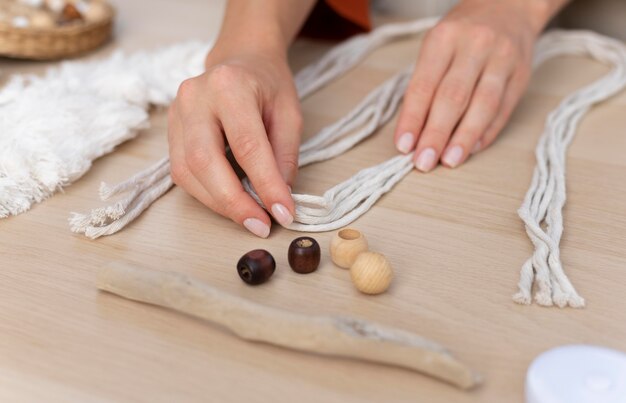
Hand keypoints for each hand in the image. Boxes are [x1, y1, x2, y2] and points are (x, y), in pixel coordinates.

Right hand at [168, 50, 301, 237]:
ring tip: (249, 218)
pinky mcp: (170, 130)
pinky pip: (182, 171)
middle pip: (204, 161)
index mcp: (229, 86)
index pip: (247, 145)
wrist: (241, 58)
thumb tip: (279, 198)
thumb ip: (284, 155)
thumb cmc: (268, 84)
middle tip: (260, 225)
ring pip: (187, 171)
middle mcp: (194, 97)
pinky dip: (207, 193)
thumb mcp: (289, 114)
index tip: (284, 213)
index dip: (266, 185)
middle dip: (233, 202)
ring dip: (219, 203)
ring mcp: (176, 113)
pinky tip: (230, 201)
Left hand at [394, 0, 543, 170]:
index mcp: (444, 37)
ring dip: (464, 138)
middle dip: (436, 134)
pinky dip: (486, 133)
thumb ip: (425, 86)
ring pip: (483, 105)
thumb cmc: (462, 34)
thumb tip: (413, 132)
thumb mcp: (436, 46)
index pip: (424, 85)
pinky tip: (471, 149)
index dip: (412, 119)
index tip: (404, 146)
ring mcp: (503, 59)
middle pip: (453, 97)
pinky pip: (503, 109)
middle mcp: (475, 45)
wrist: (509, 6)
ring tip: (449, 161)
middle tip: (423, 162)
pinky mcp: (522, 74)